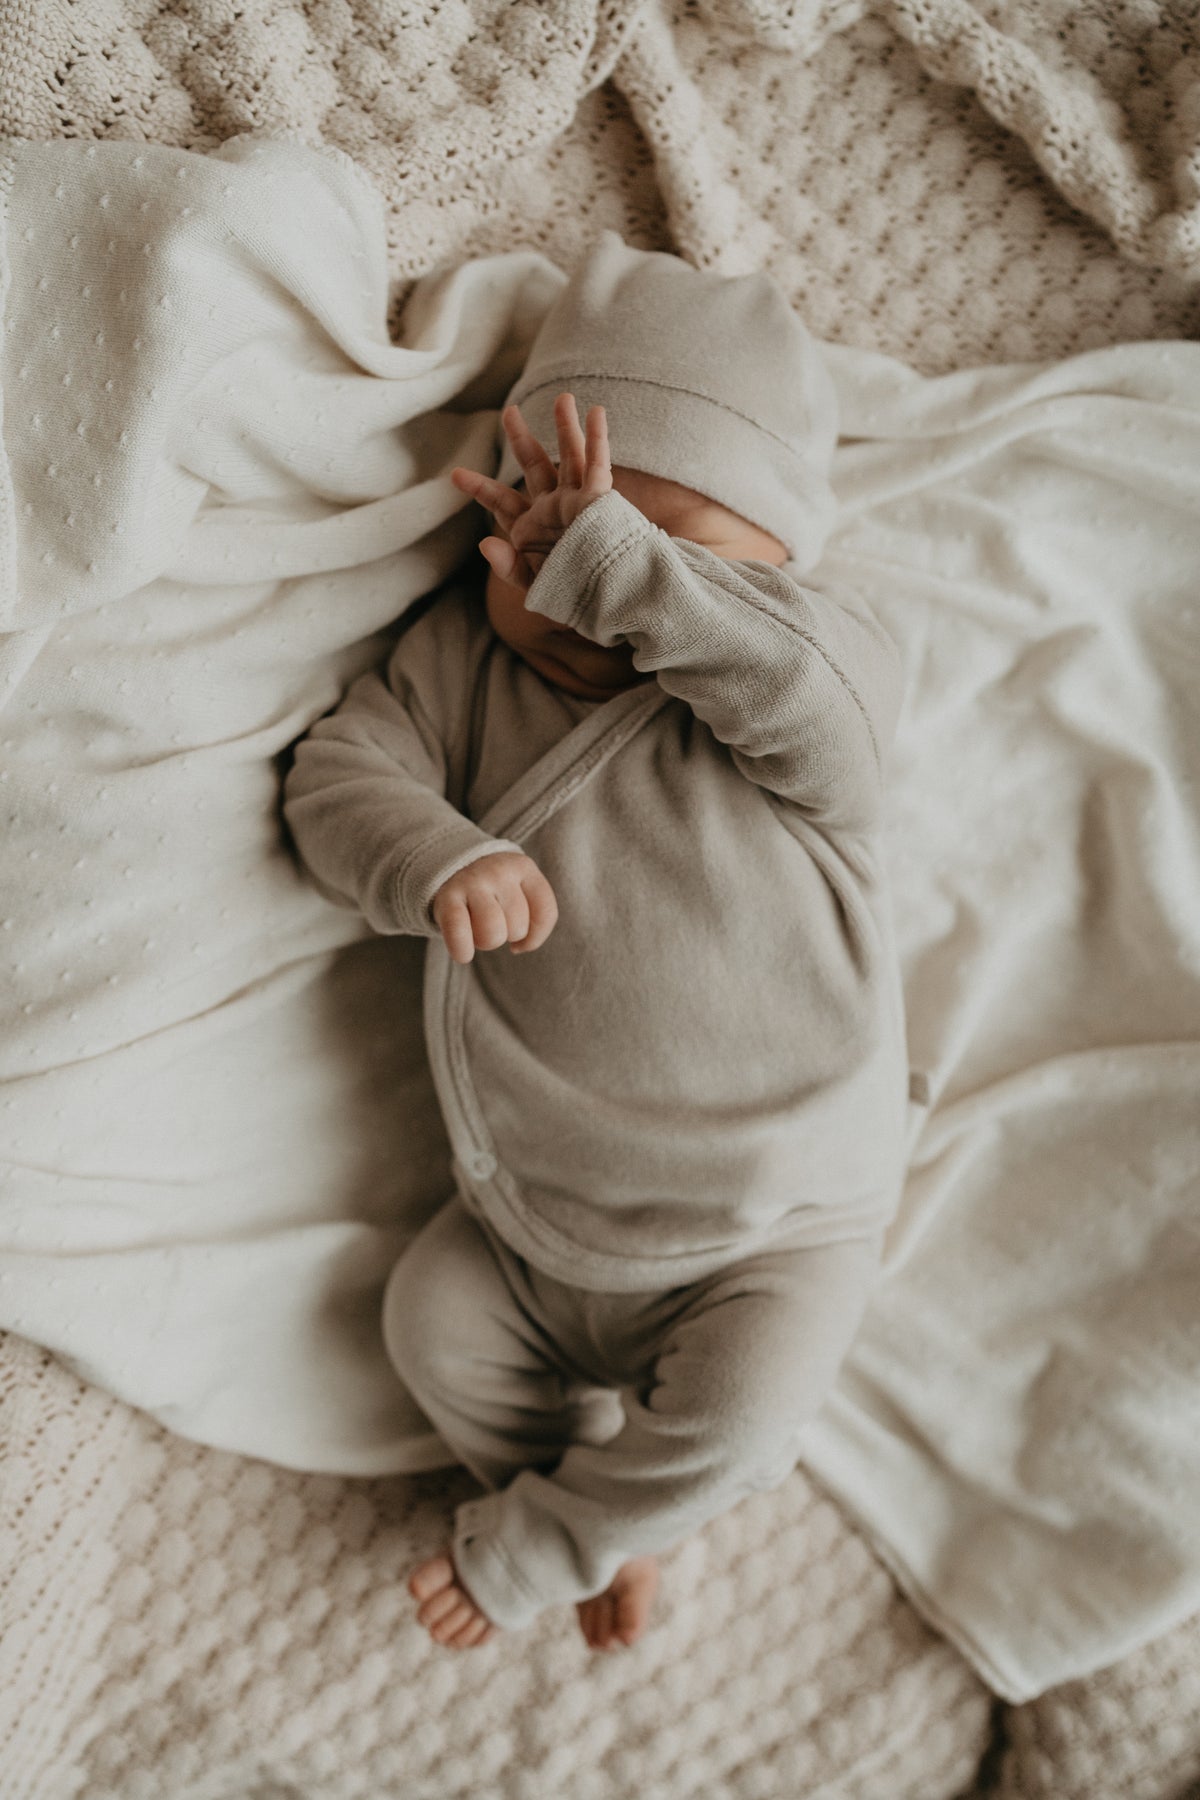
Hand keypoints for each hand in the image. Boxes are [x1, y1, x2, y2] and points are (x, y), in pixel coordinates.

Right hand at [431, 851, 557, 964]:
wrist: (454, 866)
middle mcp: (499, 871)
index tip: (521, 938)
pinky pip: (459, 933)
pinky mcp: (447, 896)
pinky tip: (463, 953)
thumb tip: (520, 947)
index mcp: (523, 868)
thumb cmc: (495, 890)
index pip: (546, 913)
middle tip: (493, 922)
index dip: (536, 936)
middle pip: (517, 928)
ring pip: (492, 934)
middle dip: (506, 934)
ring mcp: (473, 881)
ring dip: (485, 942)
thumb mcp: (521, 891)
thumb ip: (535, 917)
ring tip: (477, 930)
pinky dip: (462, 950)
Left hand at [450, 392, 611, 591]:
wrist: (608, 602)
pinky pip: (598, 465)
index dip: (479, 487)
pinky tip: (596, 413)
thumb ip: (507, 566)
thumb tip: (484, 544)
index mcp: (531, 529)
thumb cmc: (571, 597)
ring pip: (569, 457)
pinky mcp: (598, 502)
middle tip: (509, 411)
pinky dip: (597, 439)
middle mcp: (553, 510)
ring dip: (565, 427)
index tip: (455, 474)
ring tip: (563, 398)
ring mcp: (576, 503)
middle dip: (521, 438)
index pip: (501, 501)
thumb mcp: (533, 585)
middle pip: (535, 465)